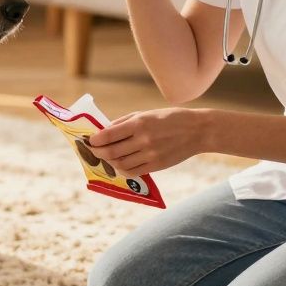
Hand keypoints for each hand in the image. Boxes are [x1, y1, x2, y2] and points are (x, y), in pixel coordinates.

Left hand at [87, 108, 202, 176]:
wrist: (196, 131)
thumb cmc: (169, 119)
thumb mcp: (146, 113)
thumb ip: (124, 122)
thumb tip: (104, 131)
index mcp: (139, 123)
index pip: (108, 135)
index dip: (94, 140)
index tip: (89, 141)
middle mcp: (143, 139)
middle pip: (111, 152)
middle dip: (98, 152)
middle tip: (94, 151)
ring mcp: (150, 154)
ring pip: (120, 164)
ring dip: (109, 161)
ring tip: (107, 157)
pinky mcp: (156, 165)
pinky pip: (132, 171)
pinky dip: (122, 169)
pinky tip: (120, 164)